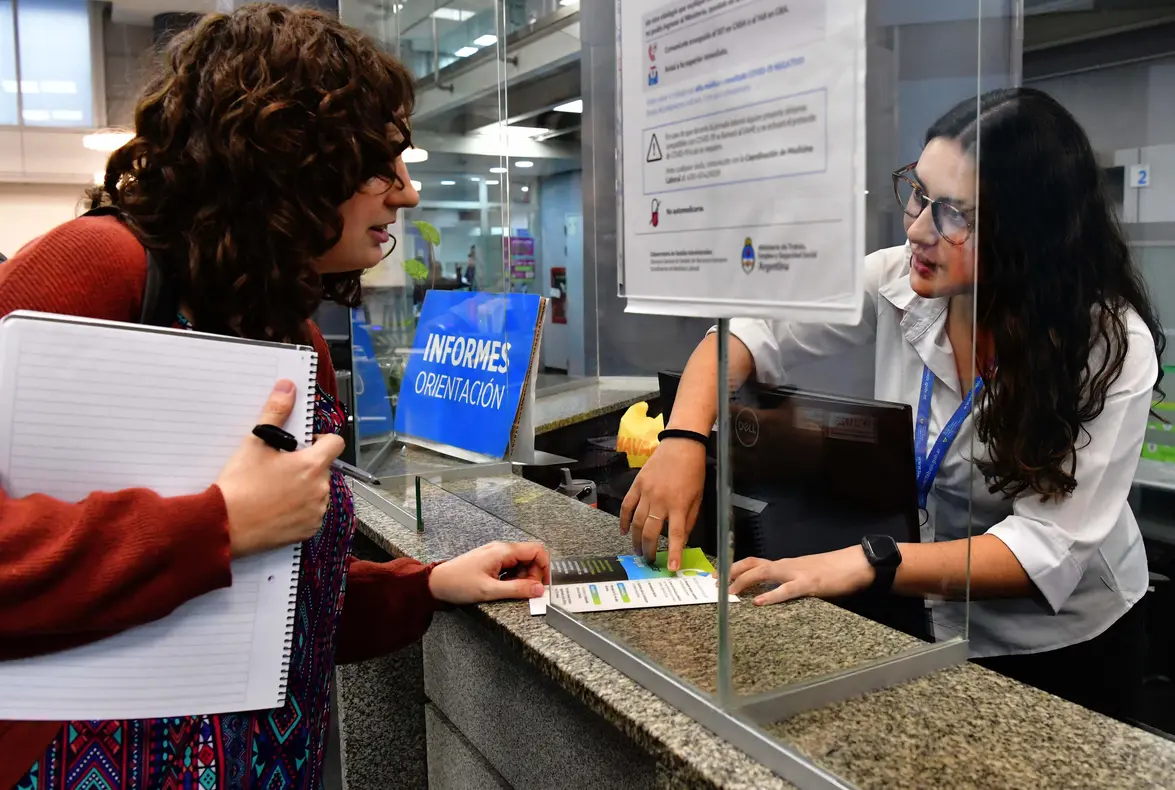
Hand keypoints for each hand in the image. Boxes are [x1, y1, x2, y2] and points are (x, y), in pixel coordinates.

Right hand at [215, 380, 344, 557]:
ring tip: (274, 489)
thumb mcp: (255, 443)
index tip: (304, 443)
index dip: (321, 440)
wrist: (224, 526)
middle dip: (306, 465)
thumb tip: (287, 388)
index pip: (335, 442)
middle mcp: (321, 489)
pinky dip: (299, 509)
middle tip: (279, 467)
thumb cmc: (239, 486)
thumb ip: (276, 412)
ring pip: (317, 491)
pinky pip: (311, 514)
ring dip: (304, 488)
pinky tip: (276, 507)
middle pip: (323, 468)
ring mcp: (316, 512)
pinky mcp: (308, 530)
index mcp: (312, 465)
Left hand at [428, 541, 549, 604]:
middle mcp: (502, 549)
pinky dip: (513, 578)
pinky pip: (511, 567)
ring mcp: (496, 555)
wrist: (436, 583)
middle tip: (526, 592)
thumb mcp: (490, 590)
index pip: (537, 550)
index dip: (544, 567)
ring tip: (511, 591)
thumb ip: (517, 589)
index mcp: (503, 551)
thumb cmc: (459, 584)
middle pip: (531, 557)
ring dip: (523, 578)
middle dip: (533, 575)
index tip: (543, 585)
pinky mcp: (492, 561)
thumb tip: (539, 590)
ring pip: (522, 563)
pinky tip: (503, 588)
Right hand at [620, 437, 705, 570]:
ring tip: (638, 551)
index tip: (672, 569)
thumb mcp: (698, 497)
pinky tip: (624, 531)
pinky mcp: (637, 485)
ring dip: (637, 539)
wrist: (681, 445)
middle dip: (649, 550)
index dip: (674, 553)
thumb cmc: (693, 471)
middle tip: (649, 560)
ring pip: (637, 522)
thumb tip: (682, 539)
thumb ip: (689, 519)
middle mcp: (661, 501)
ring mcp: (646, 492)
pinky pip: (626, 506)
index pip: (676, 535)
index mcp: (679, 505)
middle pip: (651, 532)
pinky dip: (623, 520)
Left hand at [729, 547, 875, 605]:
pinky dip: (771, 596)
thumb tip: (772, 593)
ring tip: (730, 593)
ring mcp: (797, 573)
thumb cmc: (834, 570)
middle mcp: (786, 565)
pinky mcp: (810, 584)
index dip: (735, 568)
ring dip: (744, 582)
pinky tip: (759, 602)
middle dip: (731, 573)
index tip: (719, 576)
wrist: (857, 563)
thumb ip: (789, 581)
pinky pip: (786, 590)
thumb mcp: (806, 574)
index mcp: (785, 565)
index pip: (754, 562)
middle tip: (716, 584)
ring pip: (764, 573)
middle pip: (752, 564)